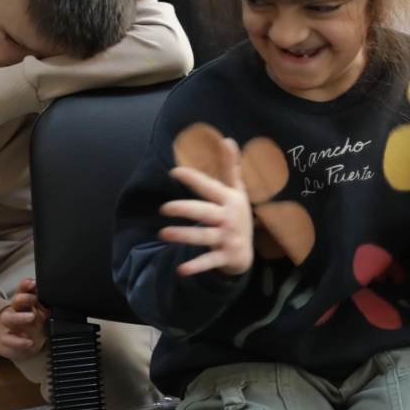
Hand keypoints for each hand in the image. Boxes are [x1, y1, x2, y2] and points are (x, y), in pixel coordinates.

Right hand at [0, 278, 47, 357]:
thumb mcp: (47, 312)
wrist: (28, 343)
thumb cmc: (39, 322)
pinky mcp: (9, 340)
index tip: (34, 283)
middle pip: (15, 301)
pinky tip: (30, 343)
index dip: (26, 285)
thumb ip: (50, 304)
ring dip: (19, 317)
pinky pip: (8, 340)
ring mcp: (12, 326)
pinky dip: (19, 342)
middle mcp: (18, 311)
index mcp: (27, 302)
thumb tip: (63, 296)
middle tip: (34, 299)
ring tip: (32, 318)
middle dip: (23, 298)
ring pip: (8, 318)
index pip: (23, 289)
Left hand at [160, 136, 254, 275]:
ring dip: (184, 235)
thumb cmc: (236, 215)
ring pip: (203, 236)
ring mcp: (228, 238)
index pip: (210, 187)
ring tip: (163, 234)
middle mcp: (229, 218)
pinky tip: (181, 270)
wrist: (245, 252)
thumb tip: (227, 139)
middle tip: (163, 209)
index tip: (175, 172)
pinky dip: (196, 266)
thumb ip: (230, 167)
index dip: (194, 179)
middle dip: (185, 209)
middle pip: (204, 212)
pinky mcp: (225, 256)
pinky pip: (208, 261)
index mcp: (230, 200)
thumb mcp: (236, 192)